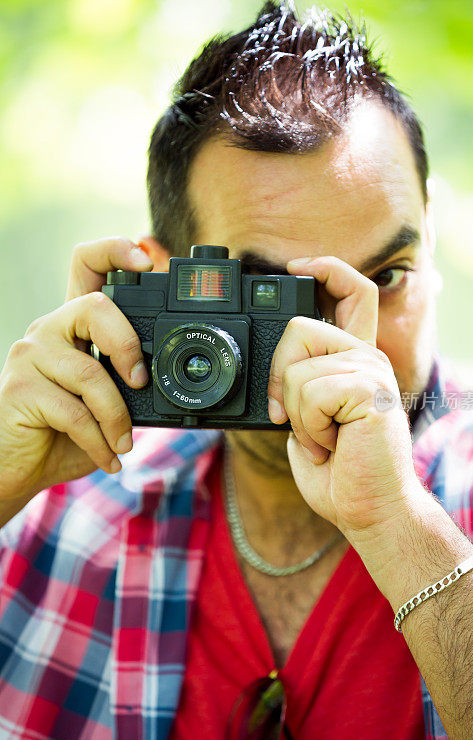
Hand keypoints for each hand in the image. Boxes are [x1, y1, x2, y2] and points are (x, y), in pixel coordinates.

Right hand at [0, 237, 152, 500]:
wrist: (18, 468)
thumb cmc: (64, 432)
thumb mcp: (105, 403)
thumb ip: (127, 383)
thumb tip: (167, 379)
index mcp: (73, 325)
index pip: (86, 264)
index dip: (115, 251)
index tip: (146, 259)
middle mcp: (49, 328)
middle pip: (96, 307)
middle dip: (128, 346)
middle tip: (140, 382)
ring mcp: (29, 355)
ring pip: (91, 373)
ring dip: (117, 417)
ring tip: (123, 442)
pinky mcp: (20, 388)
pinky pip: (75, 413)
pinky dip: (99, 441)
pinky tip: (108, 457)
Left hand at [267, 256, 420, 557]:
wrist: (368, 511)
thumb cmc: (339, 472)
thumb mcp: (307, 421)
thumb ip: (298, 387)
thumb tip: (271, 370)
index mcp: (354, 360)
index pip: (353, 293)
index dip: (326, 270)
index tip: (296, 267)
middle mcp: (367, 358)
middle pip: (299, 327)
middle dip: (277, 376)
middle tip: (289, 418)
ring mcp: (372, 372)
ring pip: (297, 368)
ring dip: (296, 415)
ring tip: (323, 439)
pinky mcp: (372, 392)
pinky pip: (311, 393)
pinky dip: (309, 427)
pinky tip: (332, 445)